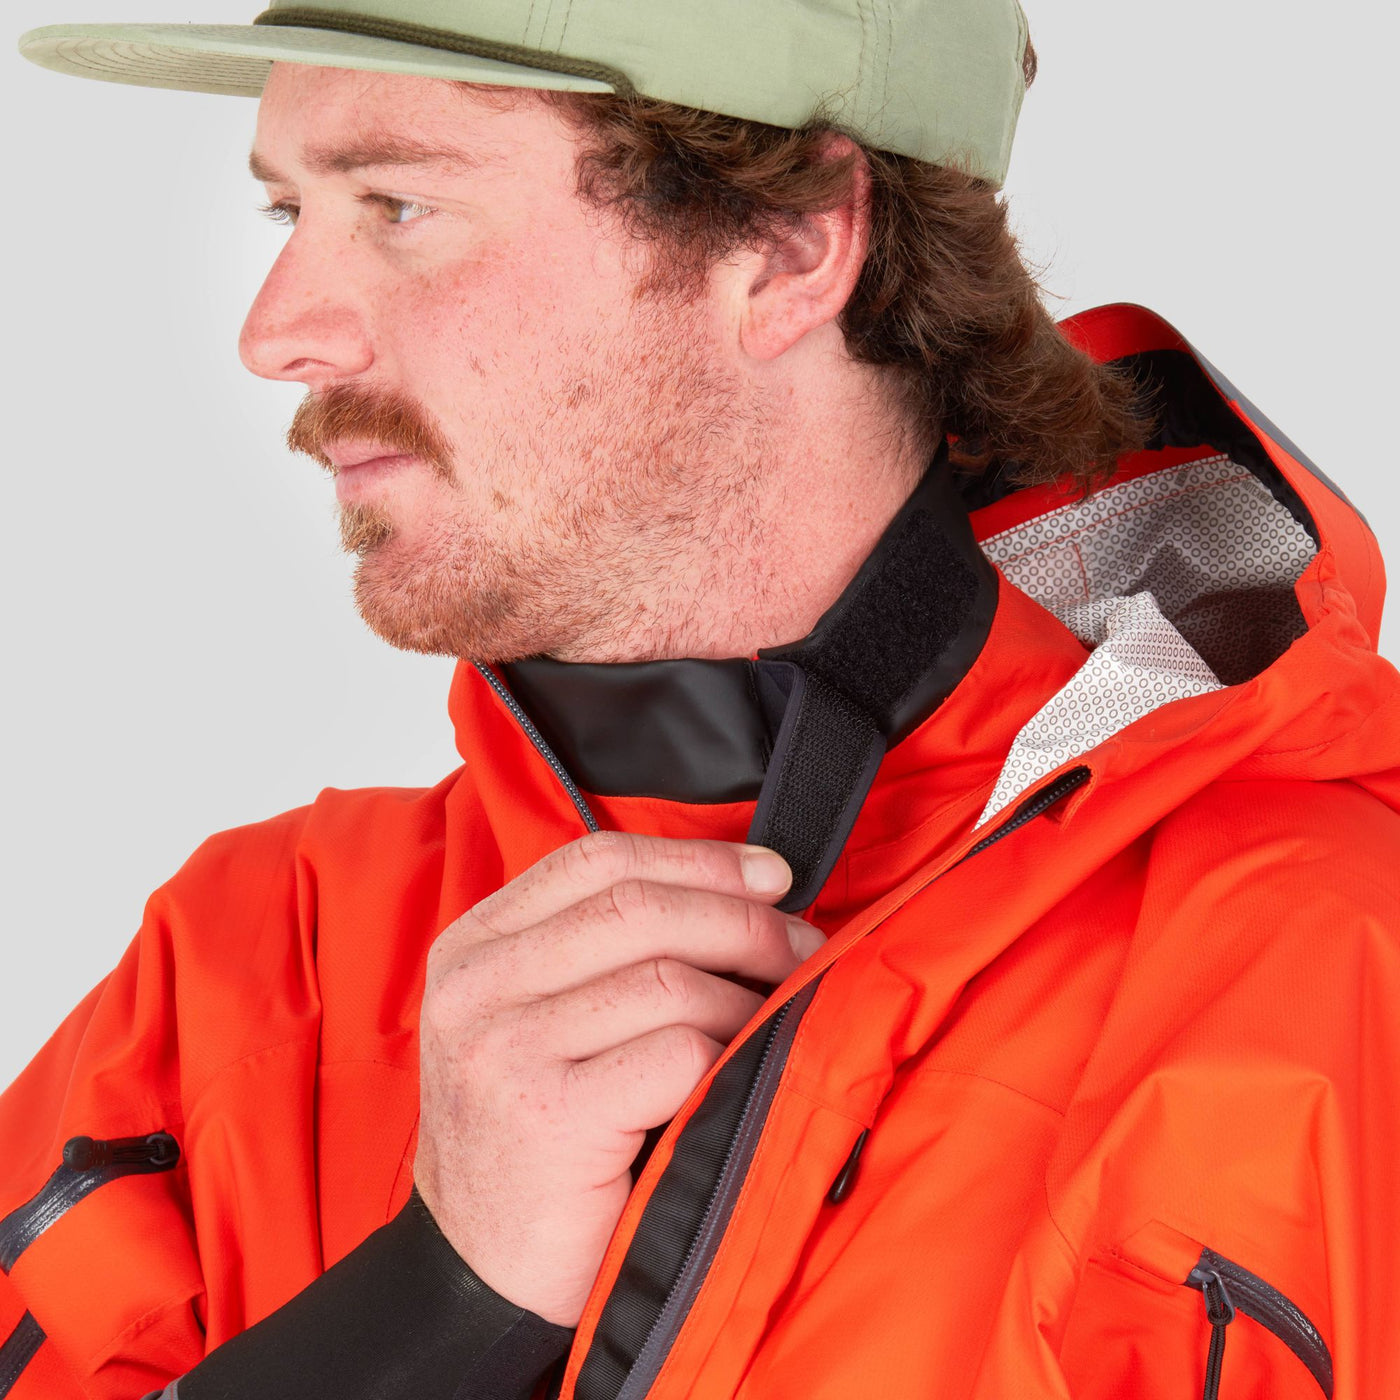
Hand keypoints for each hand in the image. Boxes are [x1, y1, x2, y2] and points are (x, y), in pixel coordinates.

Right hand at [413, 830, 824, 1326]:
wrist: (480, 1279)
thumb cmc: (537, 1139)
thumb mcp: (541, 1021)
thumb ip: (605, 954)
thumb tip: (747, 891)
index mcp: (474, 947)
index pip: (597, 860)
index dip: (697, 859)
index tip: (770, 874)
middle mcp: (476, 986)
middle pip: (638, 907)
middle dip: (740, 919)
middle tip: (800, 945)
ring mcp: (505, 1049)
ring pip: (667, 978)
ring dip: (746, 994)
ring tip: (776, 1016)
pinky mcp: (550, 1117)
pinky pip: (676, 1052)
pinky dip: (726, 1055)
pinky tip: (736, 1076)